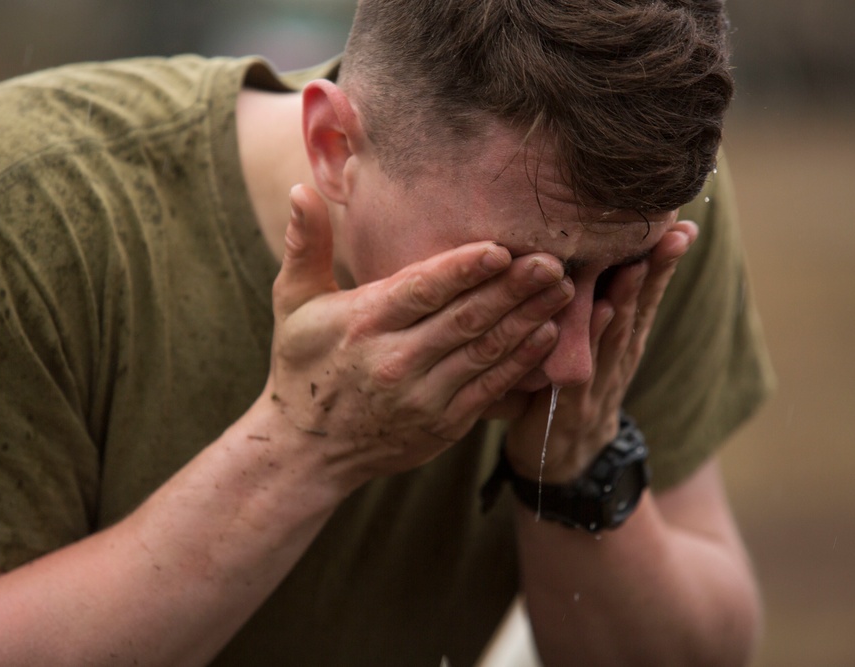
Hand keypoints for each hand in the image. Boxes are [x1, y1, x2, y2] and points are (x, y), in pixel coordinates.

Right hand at [261, 185, 572, 487]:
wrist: (307, 449)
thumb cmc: (302, 365)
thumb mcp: (292, 302)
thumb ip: (304, 244)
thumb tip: (299, 188)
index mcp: (364, 323)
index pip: (421, 290)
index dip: (463, 269)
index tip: (500, 247)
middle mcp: (395, 360)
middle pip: (464, 318)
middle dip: (513, 288)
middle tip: (552, 260)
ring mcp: (422, 397)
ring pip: (484, 351)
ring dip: (527, 319)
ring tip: (562, 290)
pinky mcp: (443, 424)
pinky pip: (489, 388)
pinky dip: (520, 362)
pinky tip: (546, 334)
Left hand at [505, 220, 698, 482]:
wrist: (565, 458)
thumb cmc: (575, 390)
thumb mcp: (590, 347)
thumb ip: (596, 307)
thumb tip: (592, 253)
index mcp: (624, 339)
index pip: (648, 294)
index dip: (664, 262)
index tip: (682, 225)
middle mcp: (619, 356)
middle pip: (641, 308)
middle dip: (657, 270)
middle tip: (672, 233)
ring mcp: (599, 380)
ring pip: (617, 335)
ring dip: (630, 299)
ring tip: (637, 265)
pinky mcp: (573, 403)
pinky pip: (582, 368)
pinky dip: (593, 342)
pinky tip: (600, 314)